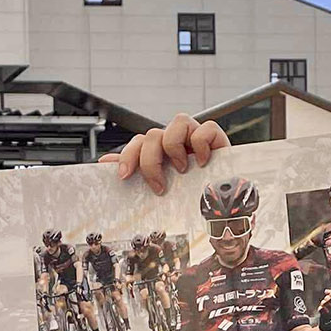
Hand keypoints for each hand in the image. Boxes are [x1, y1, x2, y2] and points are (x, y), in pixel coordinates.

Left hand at [103, 112, 230, 193]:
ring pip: (178, 121)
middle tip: (159, 185)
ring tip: (181, 169)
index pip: (138, 142)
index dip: (128, 156)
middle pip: (153, 134)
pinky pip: (206, 127)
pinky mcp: (217, 138)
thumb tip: (104, 162)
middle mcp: (176, 140)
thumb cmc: (191, 196)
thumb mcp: (160, 187)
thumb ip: (135, 172)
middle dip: (150, 161)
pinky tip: (202, 163)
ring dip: (174, 147)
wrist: (225, 210)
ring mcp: (196, 137)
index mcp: (160, 150)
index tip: (125, 176)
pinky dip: (202, 143)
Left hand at [316, 294, 330, 330]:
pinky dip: (320, 308)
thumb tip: (326, 291)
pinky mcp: (325, 316)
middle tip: (326, 301)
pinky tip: (322, 310)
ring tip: (324, 306)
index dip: (330, 292)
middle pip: (329, 298)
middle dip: (326, 298)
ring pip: (324, 302)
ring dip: (323, 303)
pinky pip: (321, 308)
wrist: (328, 325)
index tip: (326, 291)